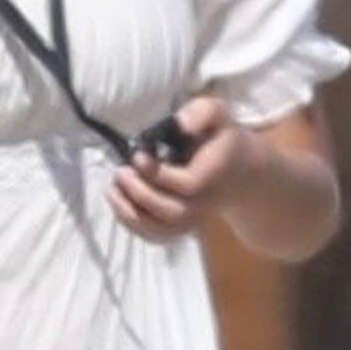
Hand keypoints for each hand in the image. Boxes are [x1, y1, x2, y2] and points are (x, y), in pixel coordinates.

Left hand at [107, 96, 249, 242]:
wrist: (238, 170)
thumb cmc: (219, 137)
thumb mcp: (215, 113)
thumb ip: (201, 113)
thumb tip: (180, 124)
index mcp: (212, 175)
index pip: (186, 184)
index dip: (157, 174)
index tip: (136, 155)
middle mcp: (204, 203)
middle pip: (172, 212)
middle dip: (141, 194)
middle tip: (120, 172)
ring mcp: (192, 219)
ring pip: (162, 230)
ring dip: (131, 213)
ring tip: (112, 189)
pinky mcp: (180, 226)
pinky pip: (156, 236)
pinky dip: (133, 225)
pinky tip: (118, 202)